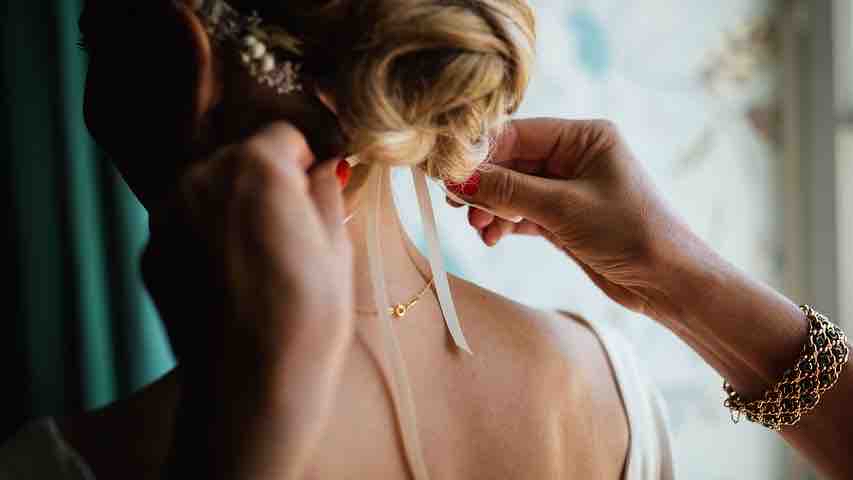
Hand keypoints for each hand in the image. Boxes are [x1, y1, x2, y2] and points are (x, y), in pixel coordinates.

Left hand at [142, 122, 352, 477]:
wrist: (249, 388)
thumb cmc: (306, 318)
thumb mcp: (338, 247)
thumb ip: (326, 191)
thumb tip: (323, 169)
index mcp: (254, 166)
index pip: (283, 134)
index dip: (307, 160)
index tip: (318, 189)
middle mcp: (200, 178)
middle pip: (240, 158)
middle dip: (266, 181)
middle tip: (292, 230)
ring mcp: (166, 215)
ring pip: (209, 190)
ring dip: (233, 207)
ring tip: (260, 259)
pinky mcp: (150, 253)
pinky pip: (186, 225)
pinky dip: (206, 238)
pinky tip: (230, 280)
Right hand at [449, 118, 697, 318]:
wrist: (667, 282)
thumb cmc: (630, 232)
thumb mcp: (563, 208)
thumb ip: (508, 191)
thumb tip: (458, 179)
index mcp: (585, 136)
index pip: (518, 134)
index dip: (481, 153)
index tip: (449, 172)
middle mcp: (575, 156)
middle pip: (511, 162)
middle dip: (484, 185)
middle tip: (456, 204)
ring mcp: (568, 188)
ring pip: (513, 190)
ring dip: (492, 208)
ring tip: (479, 227)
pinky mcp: (564, 218)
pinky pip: (522, 214)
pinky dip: (505, 224)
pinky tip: (492, 238)